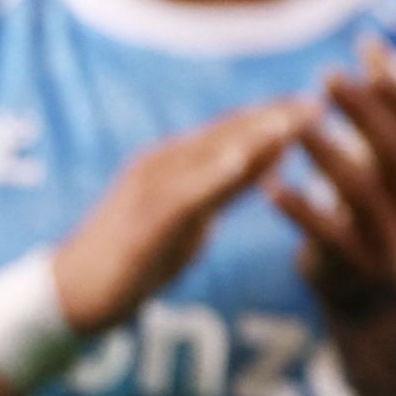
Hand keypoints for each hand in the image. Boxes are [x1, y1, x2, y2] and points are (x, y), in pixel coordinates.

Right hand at [53, 96, 318, 333]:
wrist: (73, 294)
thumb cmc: (136, 256)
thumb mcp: (193, 217)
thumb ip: (228, 188)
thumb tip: (271, 161)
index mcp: (176, 162)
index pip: (234, 130)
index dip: (276, 115)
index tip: (320, 101)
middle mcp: (163, 164)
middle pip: (228, 134)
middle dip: (275, 117)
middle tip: (322, 101)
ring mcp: (150, 188)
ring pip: (210, 155)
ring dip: (253, 136)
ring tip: (293, 121)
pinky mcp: (144, 219)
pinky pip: (184, 192)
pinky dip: (214, 174)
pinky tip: (243, 160)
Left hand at [270, 36, 395, 318]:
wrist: (376, 292)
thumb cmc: (376, 205)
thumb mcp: (388, 158)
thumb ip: (385, 106)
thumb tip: (376, 45)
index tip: (367, 51)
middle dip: (364, 111)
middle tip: (327, 76)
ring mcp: (388, 235)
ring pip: (363, 191)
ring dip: (330, 154)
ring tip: (297, 125)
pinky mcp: (352, 265)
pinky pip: (327, 235)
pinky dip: (300, 208)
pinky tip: (269, 184)